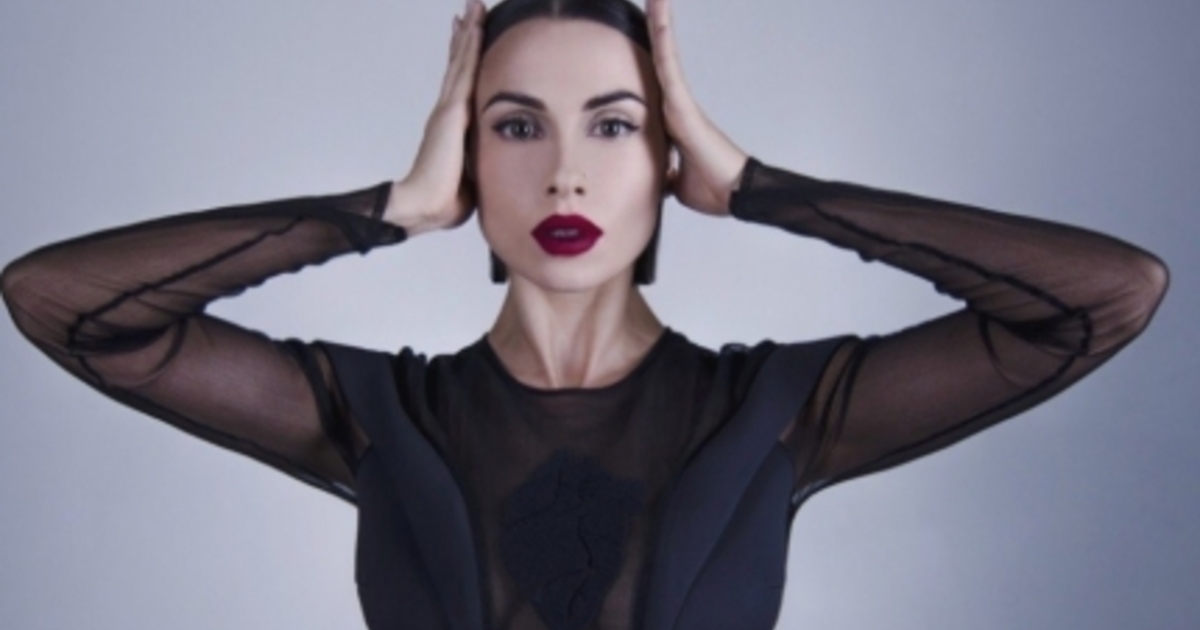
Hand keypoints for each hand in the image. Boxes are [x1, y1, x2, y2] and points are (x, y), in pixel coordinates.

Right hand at [385, 0, 484, 235]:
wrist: (424, 206)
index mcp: (451, 127)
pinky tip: (474, 26)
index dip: (462, 61)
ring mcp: (448, 109)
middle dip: (464, 37)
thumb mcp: (470, 177)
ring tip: (472, 7)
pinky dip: (469, 46)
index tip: (466, 39)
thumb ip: (478, 164)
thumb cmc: (445, 200)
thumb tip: (491, 168)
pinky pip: (464, 70)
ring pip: (461, 61)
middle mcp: (447, 112)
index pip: (459, 86)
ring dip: (468, 33)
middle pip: (457, 66)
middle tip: (469, 11)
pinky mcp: (452, 111)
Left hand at [647, 0, 749, 215]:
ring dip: (658, 22)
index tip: (631, 41)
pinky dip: (661, 36)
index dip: (643, 61)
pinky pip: (667, 62)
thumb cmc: (712, 188)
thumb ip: (664, 174)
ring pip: (662, 53)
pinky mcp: (681, 102)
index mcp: (671, 123)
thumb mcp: (675, 183)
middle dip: (653, 30)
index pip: (651, 85)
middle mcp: (675, 105)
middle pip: (658, 60)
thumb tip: (655, 182)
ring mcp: (679, 101)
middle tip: (651, 0)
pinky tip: (656, 9)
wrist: (735, 195)